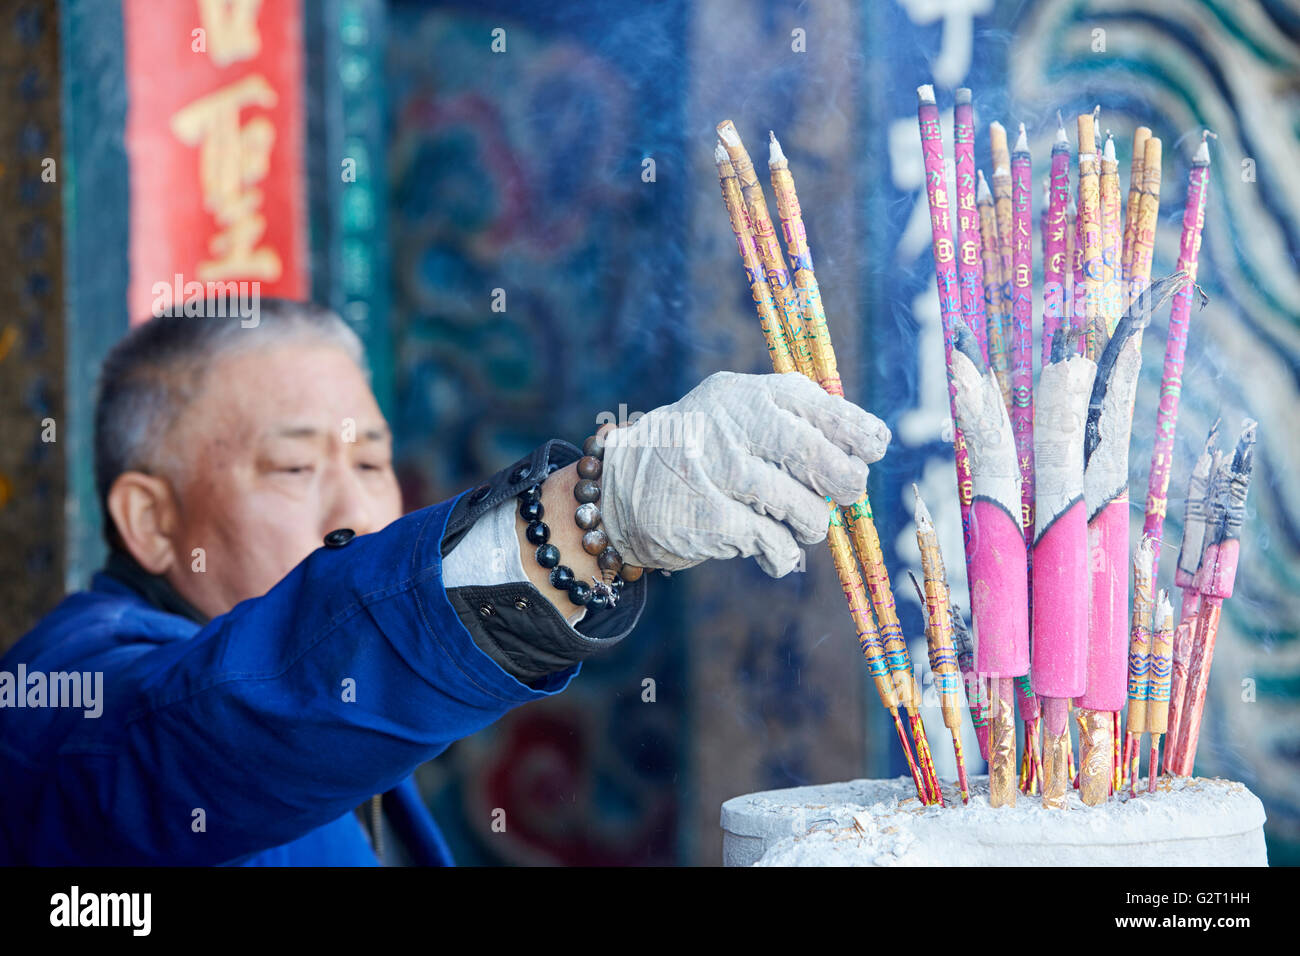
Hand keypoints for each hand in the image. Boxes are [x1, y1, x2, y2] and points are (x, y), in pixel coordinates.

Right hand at [599, 371, 889, 576]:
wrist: (623, 486)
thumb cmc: (702, 451)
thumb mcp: (737, 414)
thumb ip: (791, 420)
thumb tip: (862, 451)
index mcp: (747, 394)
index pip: (820, 406)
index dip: (857, 430)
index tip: (873, 447)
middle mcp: (732, 425)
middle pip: (818, 457)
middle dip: (845, 482)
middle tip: (846, 492)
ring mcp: (718, 471)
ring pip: (803, 509)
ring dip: (812, 525)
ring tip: (802, 525)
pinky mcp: (708, 518)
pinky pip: (775, 545)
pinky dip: (784, 554)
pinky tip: (774, 551)